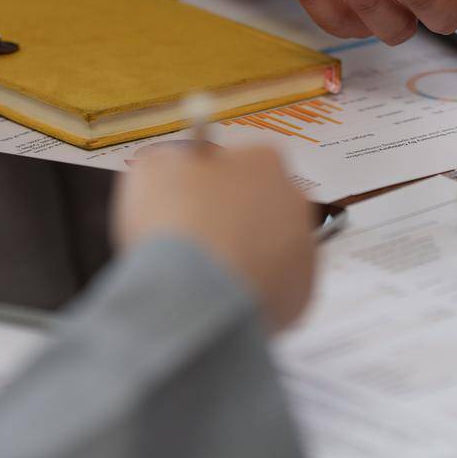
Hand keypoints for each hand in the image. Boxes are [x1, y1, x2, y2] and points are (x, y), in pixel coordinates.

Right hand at [114, 145, 315, 330]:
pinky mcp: (302, 293)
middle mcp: (294, 199)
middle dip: (233, 217)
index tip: (187, 200)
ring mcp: (304, 248)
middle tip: (196, 238)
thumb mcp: (152, 170)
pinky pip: (275, 285)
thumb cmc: (176, 222)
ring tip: (205, 274)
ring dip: (245, 254)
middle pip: (261, 203)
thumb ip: (171, 161)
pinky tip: (221, 297)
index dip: (210, 180)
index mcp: (264, 160)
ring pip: (271, 246)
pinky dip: (252, 290)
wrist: (195, 295)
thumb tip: (176, 168)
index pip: (241, 161)